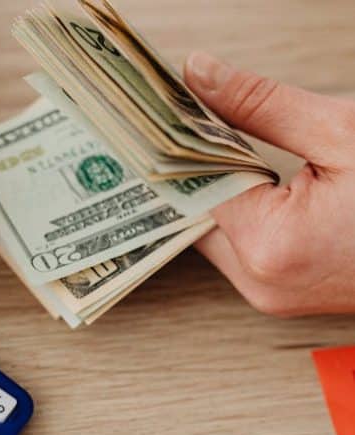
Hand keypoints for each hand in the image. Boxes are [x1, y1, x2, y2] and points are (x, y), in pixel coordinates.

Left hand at [184, 52, 354, 315]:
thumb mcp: (342, 133)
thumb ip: (262, 106)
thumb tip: (199, 73)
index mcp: (271, 246)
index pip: (194, 186)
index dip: (181, 143)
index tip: (163, 109)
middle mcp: (260, 283)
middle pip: (195, 214)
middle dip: (196, 166)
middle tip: (186, 119)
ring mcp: (270, 296)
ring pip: (213, 233)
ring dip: (218, 190)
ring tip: (222, 144)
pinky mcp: (280, 297)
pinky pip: (239, 248)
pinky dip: (240, 213)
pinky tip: (249, 178)